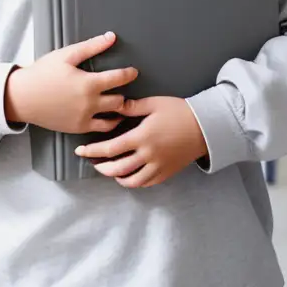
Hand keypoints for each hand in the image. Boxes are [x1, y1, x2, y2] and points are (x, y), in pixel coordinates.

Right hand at [4, 31, 136, 133]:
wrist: (22, 97)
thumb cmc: (43, 73)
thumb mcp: (66, 55)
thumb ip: (91, 46)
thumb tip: (111, 37)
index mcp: (89, 84)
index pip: (119, 79)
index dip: (129, 74)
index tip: (133, 72)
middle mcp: (90, 104)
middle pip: (119, 101)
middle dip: (125, 93)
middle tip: (125, 88)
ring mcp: (84, 118)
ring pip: (113, 118)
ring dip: (120, 110)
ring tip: (121, 104)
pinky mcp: (78, 128)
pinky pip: (101, 129)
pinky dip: (109, 123)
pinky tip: (110, 116)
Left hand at [74, 96, 207, 187]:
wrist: (206, 127)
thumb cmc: (179, 111)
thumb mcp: (154, 104)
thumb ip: (132, 107)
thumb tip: (114, 105)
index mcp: (142, 137)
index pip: (110, 149)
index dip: (92, 151)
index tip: (80, 150)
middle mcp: (148, 156)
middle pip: (117, 168)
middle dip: (101, 166)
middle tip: (91, 161)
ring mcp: (158, 167)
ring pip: (131, 180)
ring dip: (116, 177)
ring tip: (108, 170)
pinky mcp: (166, 173)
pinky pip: (146, 183)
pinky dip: (133, 181)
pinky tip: (128, 175)